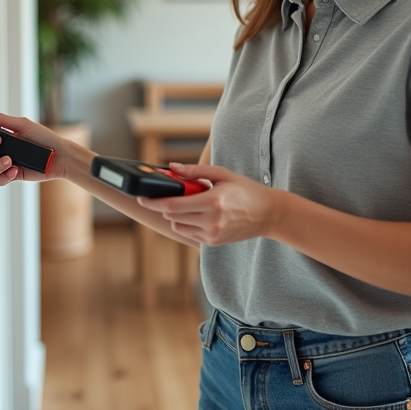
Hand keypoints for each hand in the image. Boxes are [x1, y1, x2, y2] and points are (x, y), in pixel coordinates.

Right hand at [0, 113, 72, 186]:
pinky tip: (15, 170)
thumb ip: (1, 120)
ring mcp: (8, 164)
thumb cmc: (44, 137)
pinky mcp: (14, 176)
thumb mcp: (23, 124)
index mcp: (3, 138)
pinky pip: (0, 180)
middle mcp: (3, 151)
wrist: (59, 155)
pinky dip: (5, 176)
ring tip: (9, 161)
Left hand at [136, 162, 279, 245]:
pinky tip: (198, 214)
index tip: (142, 197)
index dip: (154, 201)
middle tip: (159, 196)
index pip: (174, 204)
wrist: (268, 214)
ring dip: (175, 215)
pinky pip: (189, 233)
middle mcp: (211, 220)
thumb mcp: (222, 174)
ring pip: (178, 226)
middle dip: (162, 206)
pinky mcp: (212, 242)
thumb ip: (195, 171)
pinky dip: (187, 223)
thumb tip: (171, 167)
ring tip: (189, 203)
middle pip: (172, 216)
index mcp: (213, 201)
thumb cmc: (246, 191)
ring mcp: (212, 234)